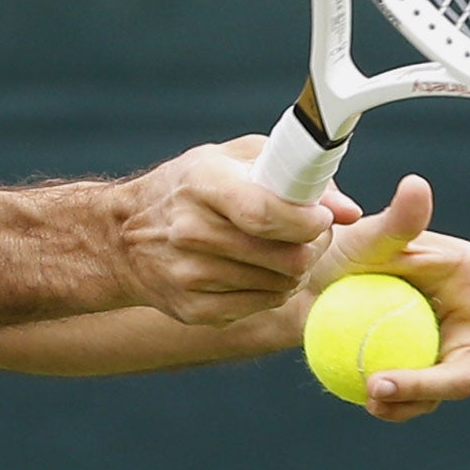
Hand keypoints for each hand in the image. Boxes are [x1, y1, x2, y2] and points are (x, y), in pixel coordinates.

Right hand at [115, 138, 359, 327]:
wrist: (123, 238)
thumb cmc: (190, 188)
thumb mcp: (233, 159)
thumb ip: (295, 175)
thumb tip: (347, 211)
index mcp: (201, 184)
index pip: (265, 213)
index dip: (308, 220)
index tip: (323, 217)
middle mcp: (189, 232)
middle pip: (285, 257)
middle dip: (313, 245)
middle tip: (311, 232)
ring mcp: (189, 276)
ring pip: (281, 285)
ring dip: (295, 269)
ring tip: (282, 249)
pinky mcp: (193, 310)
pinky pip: (262, 305)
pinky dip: (272, 290)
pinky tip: (258, 270)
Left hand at [309, 175, 469, 421]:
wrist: (309, 297)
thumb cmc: (346, 255)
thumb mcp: (367, 237)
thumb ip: (397, 221)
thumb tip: (416, 184)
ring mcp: (455, 348)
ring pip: (461, 381)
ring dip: (424, 389)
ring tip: (376, 388)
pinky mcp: (427, 375)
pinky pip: (427, 401)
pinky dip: (400, 404)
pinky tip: (370, 396)